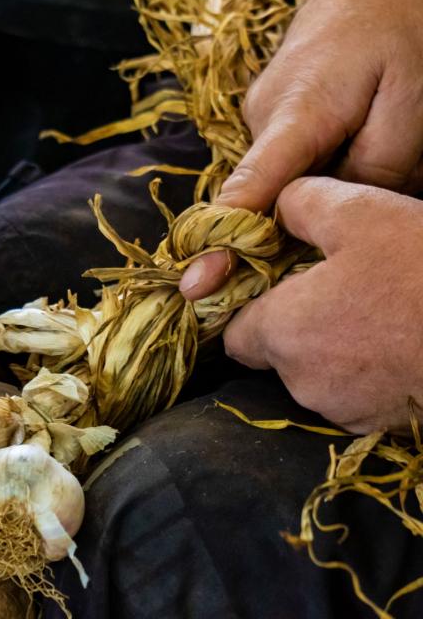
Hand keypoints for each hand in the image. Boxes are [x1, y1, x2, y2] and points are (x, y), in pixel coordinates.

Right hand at [181, 0, 422, 299]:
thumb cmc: (402, 30)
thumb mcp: (410, 106)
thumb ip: (373, 172)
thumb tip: (332, 220)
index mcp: (295, 115)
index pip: (248, 188)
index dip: (222, 239)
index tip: (196, 282)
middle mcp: (261, 120)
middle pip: (256, 198)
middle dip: (279, 231)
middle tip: (313, 253)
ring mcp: (258, 119)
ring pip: (266, 184)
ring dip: (294, 203)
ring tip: (335, 186)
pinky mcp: (266, 118)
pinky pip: (272, 166)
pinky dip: (293, 183)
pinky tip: (328, 170)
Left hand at [222, 177, 422, 433]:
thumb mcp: (361, 212)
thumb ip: (301, 203)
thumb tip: (279, 206)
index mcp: (283, 333)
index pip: (234, 332)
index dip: (247, 307)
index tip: (272, 286)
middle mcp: (302, 381)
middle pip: (275, 352)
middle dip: (293, 323)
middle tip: (335, 289)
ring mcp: (343, 410)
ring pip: (314, 373)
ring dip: (331, 345)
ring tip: (375, 312)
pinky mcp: (379, 425)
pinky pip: (352, 393)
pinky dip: (363, 369)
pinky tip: (395, 340)